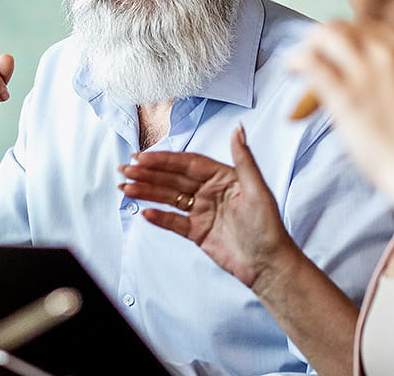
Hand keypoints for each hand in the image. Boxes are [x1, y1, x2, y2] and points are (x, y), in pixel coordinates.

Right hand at [120, 127, 302, 287]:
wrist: (268, 265)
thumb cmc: (268, 227)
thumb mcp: (256, 190)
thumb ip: (244, 159)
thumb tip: (238, 129)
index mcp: (223, 177)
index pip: (187, 163)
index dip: (164, 159)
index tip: (142, 157)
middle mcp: (210, 191)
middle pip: (173, 178)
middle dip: (148, 173)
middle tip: (125, 169)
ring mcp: (202, 211)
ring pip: (169, 198)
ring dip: (147, 192)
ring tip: (125, 188)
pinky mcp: (198, 232)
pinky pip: (174, 221)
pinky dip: (159, 217)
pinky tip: (145, 212)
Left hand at [289, 20, 393, 213]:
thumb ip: (387, 80)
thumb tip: (352, 84)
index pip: (366, 30)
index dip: (344, 43)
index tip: (334, 60)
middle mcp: (389, 53)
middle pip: (342, 27)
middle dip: (320, 40)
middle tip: (308, 59)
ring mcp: (368, 71)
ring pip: (325, 36)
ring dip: (306, 47)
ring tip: (295, 66)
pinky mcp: (347, 93)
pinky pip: (312, 62)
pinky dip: (296, 61)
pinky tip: (291, 71)